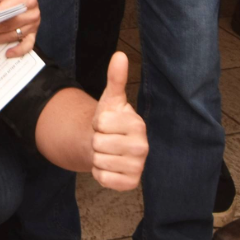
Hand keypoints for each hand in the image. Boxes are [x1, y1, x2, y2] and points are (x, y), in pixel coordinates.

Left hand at [90, 52, 147, 190]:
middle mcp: (143, 147)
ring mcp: (138, 167)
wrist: (108, 146)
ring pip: (99, 161)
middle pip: (99, 143)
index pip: (101, 123)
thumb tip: (120, 54)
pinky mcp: (131, 184)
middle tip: (106, 139)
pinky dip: (99, 172)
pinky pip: (102, 178)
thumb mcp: (111, 99)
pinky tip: (109, 165)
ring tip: (107, 152)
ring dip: (97, 156)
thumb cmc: (110, 121)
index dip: (97, 123)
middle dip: (96, 140)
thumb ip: (115, 78)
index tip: (106, 124)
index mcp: (138, 124)